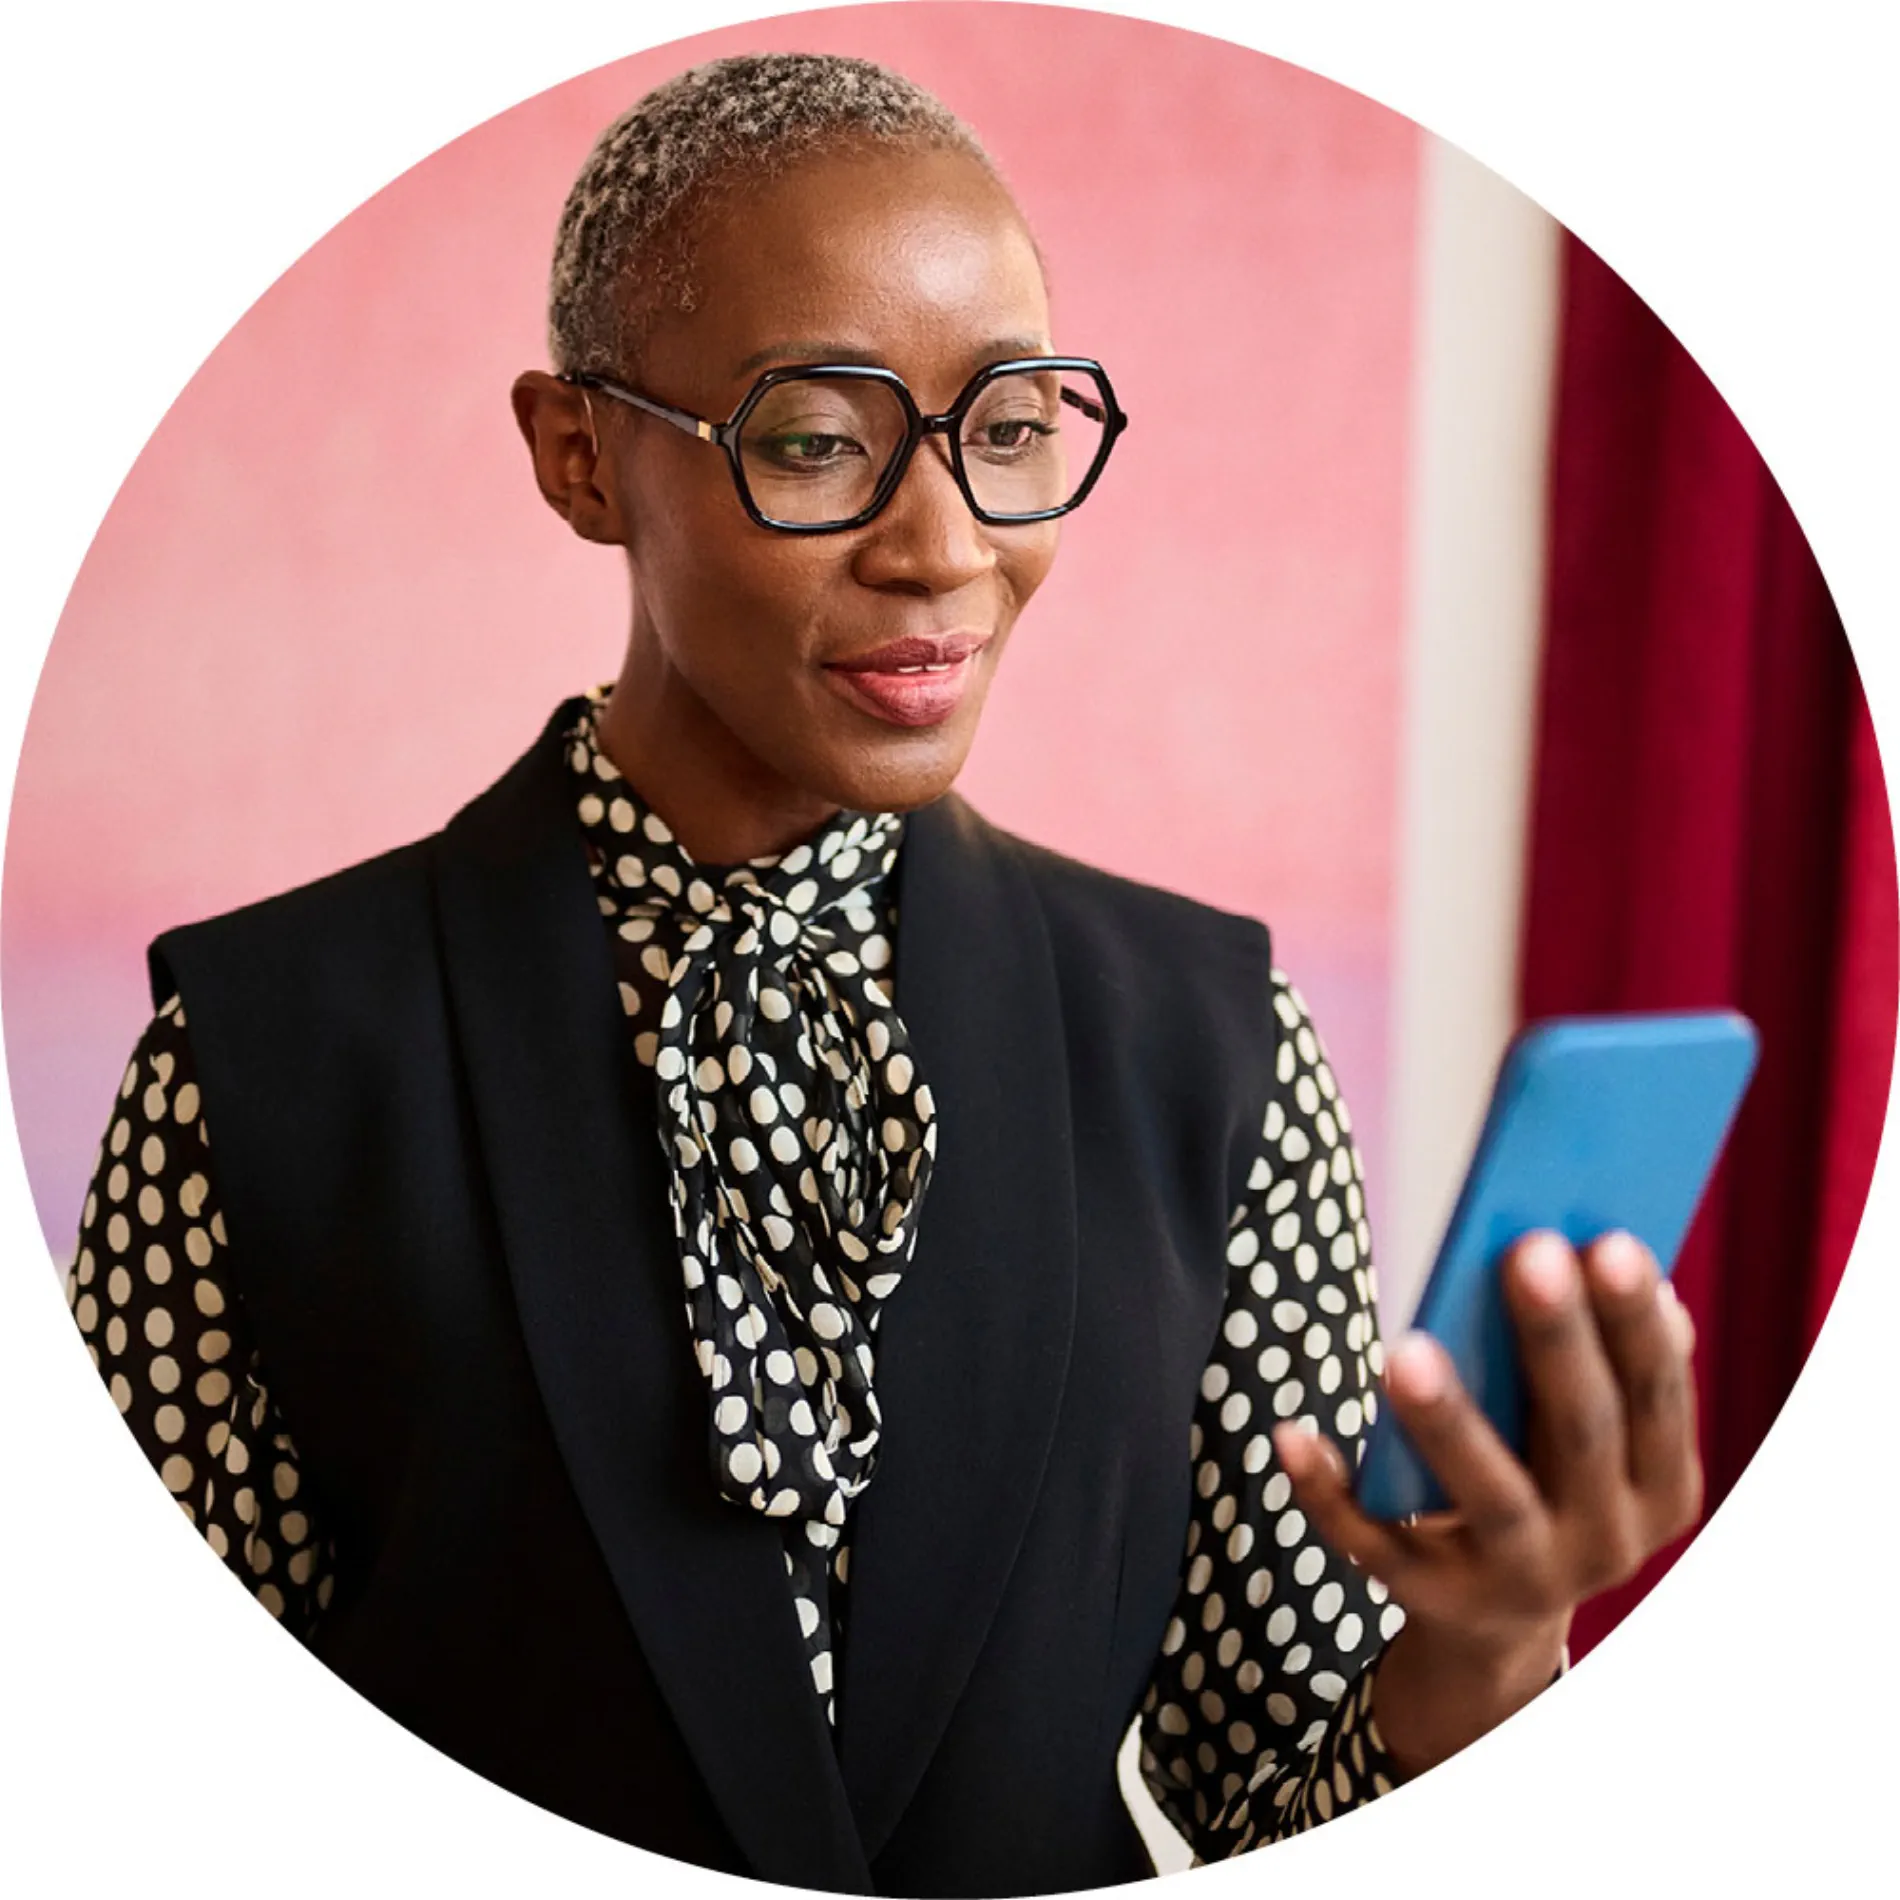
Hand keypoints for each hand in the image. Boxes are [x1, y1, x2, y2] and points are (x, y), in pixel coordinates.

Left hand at [1271, 1230, 1701, 1776]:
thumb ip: (1615, 1365)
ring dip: (1446, 1422)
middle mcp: (1603, 1544)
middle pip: (1581, 1435)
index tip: (1613, 1241)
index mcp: (1658, 1490)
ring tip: (1405, 1349)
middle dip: (1556, 1341)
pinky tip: (1292, 1434)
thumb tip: (1627, 1268)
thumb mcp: (1599, 1440)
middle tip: (1528, 1249)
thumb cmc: (1548, 1481)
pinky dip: (1328, 1491)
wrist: (1499, 1618)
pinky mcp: (1432, 1599)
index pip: (1656, 1400)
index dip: (1637, 1325)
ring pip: (1487, 1496)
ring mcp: (1518, 1579)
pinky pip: (1373, 1544)